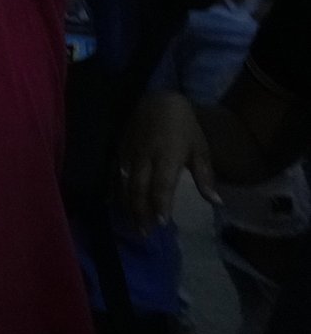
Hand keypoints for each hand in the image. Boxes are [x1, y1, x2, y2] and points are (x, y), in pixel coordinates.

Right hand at [118, 91, 219, 226]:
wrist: (155, 99)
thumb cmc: (183, 125)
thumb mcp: (199, 148)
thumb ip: (204, 176)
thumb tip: (216, 202)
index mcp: (167, 156)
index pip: (162, 185)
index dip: (160, 205)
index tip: (162, 224)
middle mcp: (145, 158)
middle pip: (139, 190)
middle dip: (141, 212)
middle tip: (144, 234)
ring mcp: (129, 155)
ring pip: (125, 185)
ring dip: (129, 207)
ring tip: (133, 226)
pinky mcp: (119, 152)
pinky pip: (116, 176)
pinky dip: (116, 193)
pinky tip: (118, 205)